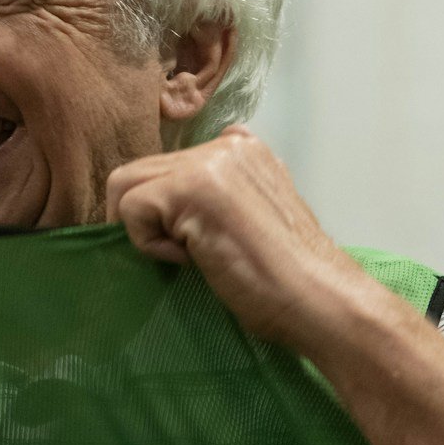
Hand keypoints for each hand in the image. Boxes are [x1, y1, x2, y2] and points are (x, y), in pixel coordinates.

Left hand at [104, 127, 395, 350]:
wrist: (317, 300)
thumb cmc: (285, 279)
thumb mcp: (251, 216)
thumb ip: (217, 197)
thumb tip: (164, 207)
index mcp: (243, 148)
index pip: (170, 164)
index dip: (165, 207)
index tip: (193, 242)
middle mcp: (226, 144)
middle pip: (141, 169)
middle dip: (147, 217)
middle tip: (183, 255)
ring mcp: (209, 162)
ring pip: (126, 184)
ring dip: (145, 228)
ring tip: (190, 256)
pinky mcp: (191, 188)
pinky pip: (130, 209)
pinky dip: (149, 243)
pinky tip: (194, 259)